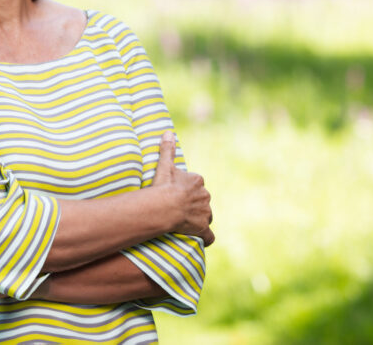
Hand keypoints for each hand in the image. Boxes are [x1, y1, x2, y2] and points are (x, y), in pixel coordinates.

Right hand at [152, 131, 214, 246]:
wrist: (165, 206)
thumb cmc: (163, 186)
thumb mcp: (164, 166)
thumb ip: (167, 149)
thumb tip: (168, 132)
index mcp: (197, 182)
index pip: (196, 186)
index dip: (187, 191)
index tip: (177, 195)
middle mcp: (205, 196)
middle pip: (201, 201)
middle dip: (194, 205)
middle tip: (178, 210)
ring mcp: (205, 213)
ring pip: (205, 217)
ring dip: (198, 220)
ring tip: (185, 224)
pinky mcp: (203, 228)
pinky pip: (209, 236)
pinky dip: (206, 239)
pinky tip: (201, 240)